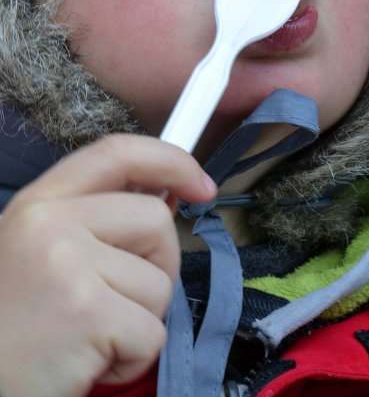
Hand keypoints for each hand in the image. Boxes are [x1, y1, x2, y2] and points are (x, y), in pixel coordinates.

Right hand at [0, 134, 215, 396]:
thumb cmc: (12, 326)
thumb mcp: (40, 251)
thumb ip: (94, 220)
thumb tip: (166, 200)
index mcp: (39, 202)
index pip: (117, 153)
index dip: (171, 161)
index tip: (202, 185)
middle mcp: (50, 223)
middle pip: (155, 220)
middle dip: (159, 264)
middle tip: (120, 302)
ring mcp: (69, 265)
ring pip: (160, 282)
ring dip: (139, 319)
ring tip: (90, 336)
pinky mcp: (88, 314)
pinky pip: (152, 333)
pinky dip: (132, 358)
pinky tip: (89, 362)